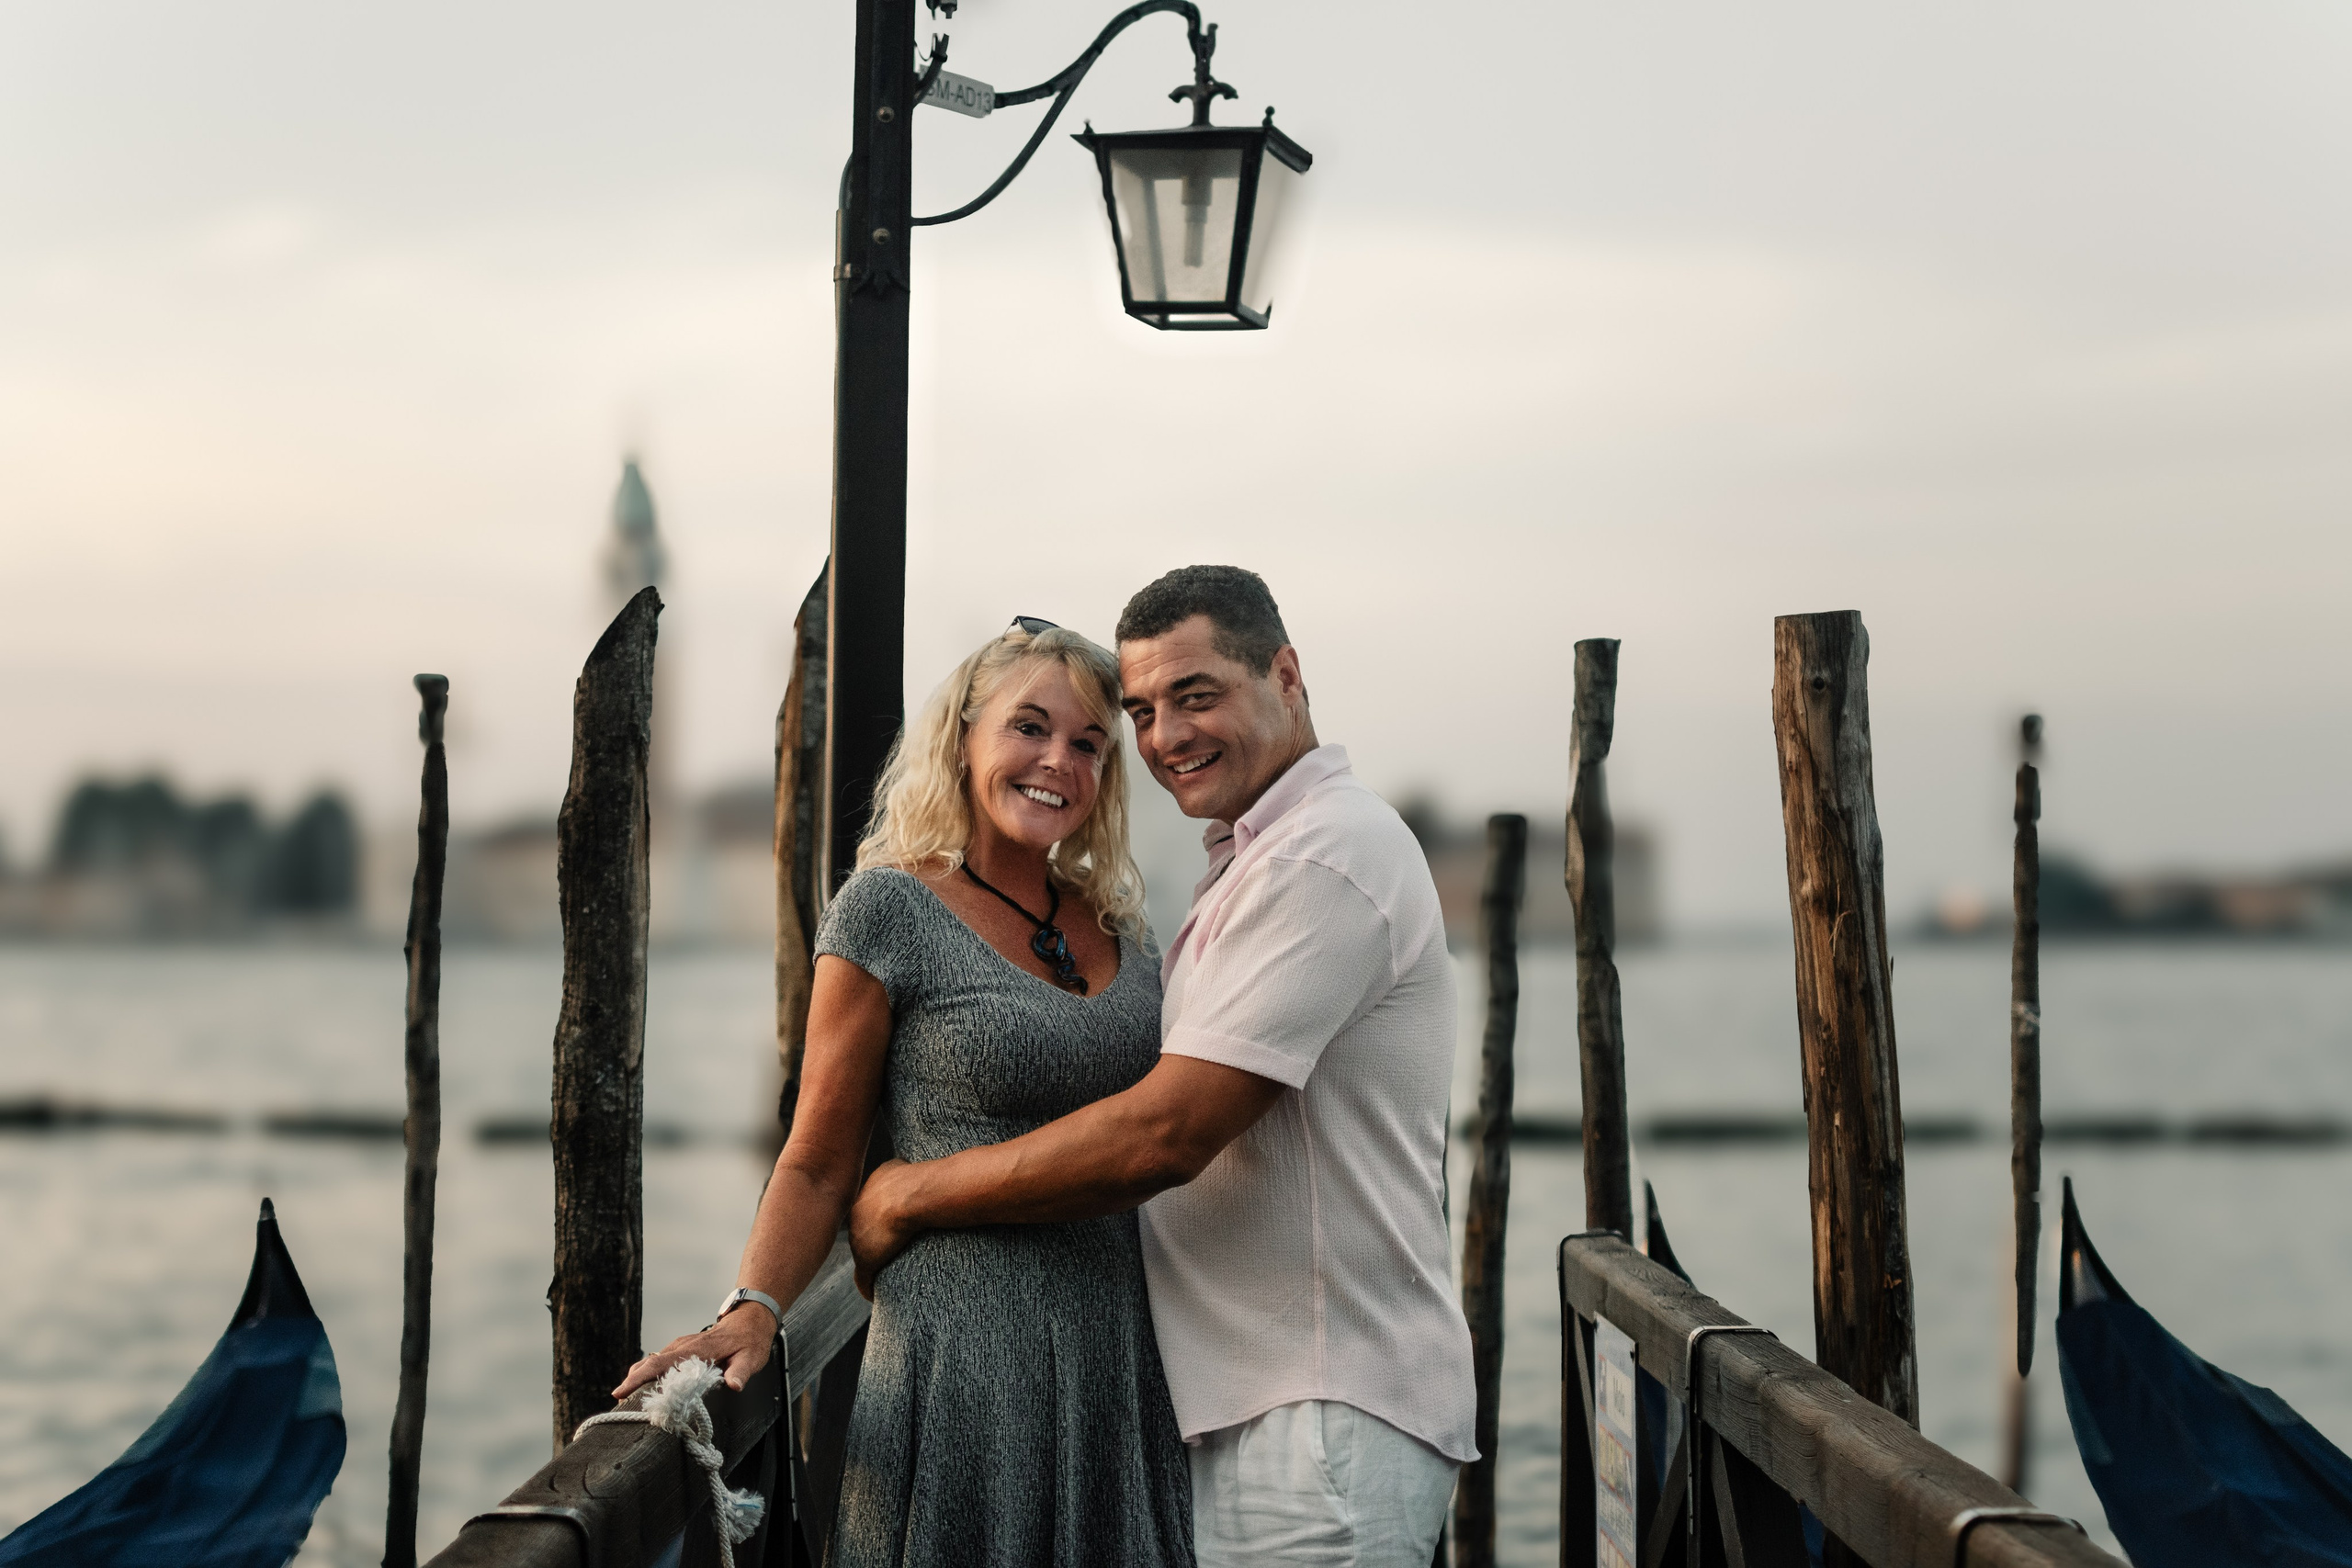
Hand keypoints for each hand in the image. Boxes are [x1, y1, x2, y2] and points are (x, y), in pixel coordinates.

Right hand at [612, 1300, 775, 1400]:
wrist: (750, 1320)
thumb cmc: (750, 1341)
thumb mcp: (750, 1358)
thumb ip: (741, 1372)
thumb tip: (734, 1386)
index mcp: (696, 1350)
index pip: (661, 1364)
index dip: (640, 1378)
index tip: (621, 1391)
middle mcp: (683, 1346)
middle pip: (649, 1363)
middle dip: (631, 1381)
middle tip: (618, 1403)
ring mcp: (681, 1345)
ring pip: (652, 1361)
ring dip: (637, 1378)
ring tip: (625, 1400)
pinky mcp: (681, 1348)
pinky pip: (659, 1361)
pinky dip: (647, 1373)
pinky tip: (642, 1387)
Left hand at [850, 1158, 920, 1299]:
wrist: (912, 1195)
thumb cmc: (915, 1180)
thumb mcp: (899, 1166)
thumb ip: (896, 1170)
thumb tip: (906, 1170)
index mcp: (864, 1196)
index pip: (867, 1212)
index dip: (879, 1221)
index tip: (890, 1229)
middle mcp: (855, 1217)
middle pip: (862, 1234)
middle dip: (873, 1241)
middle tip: (889, 1252)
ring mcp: (858, 1239)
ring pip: (862, 1255)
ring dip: (872, 1264)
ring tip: (885, 1275)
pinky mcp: (865, 1260)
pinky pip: (863, 1279)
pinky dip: (868, 1287)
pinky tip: (873, 1294)